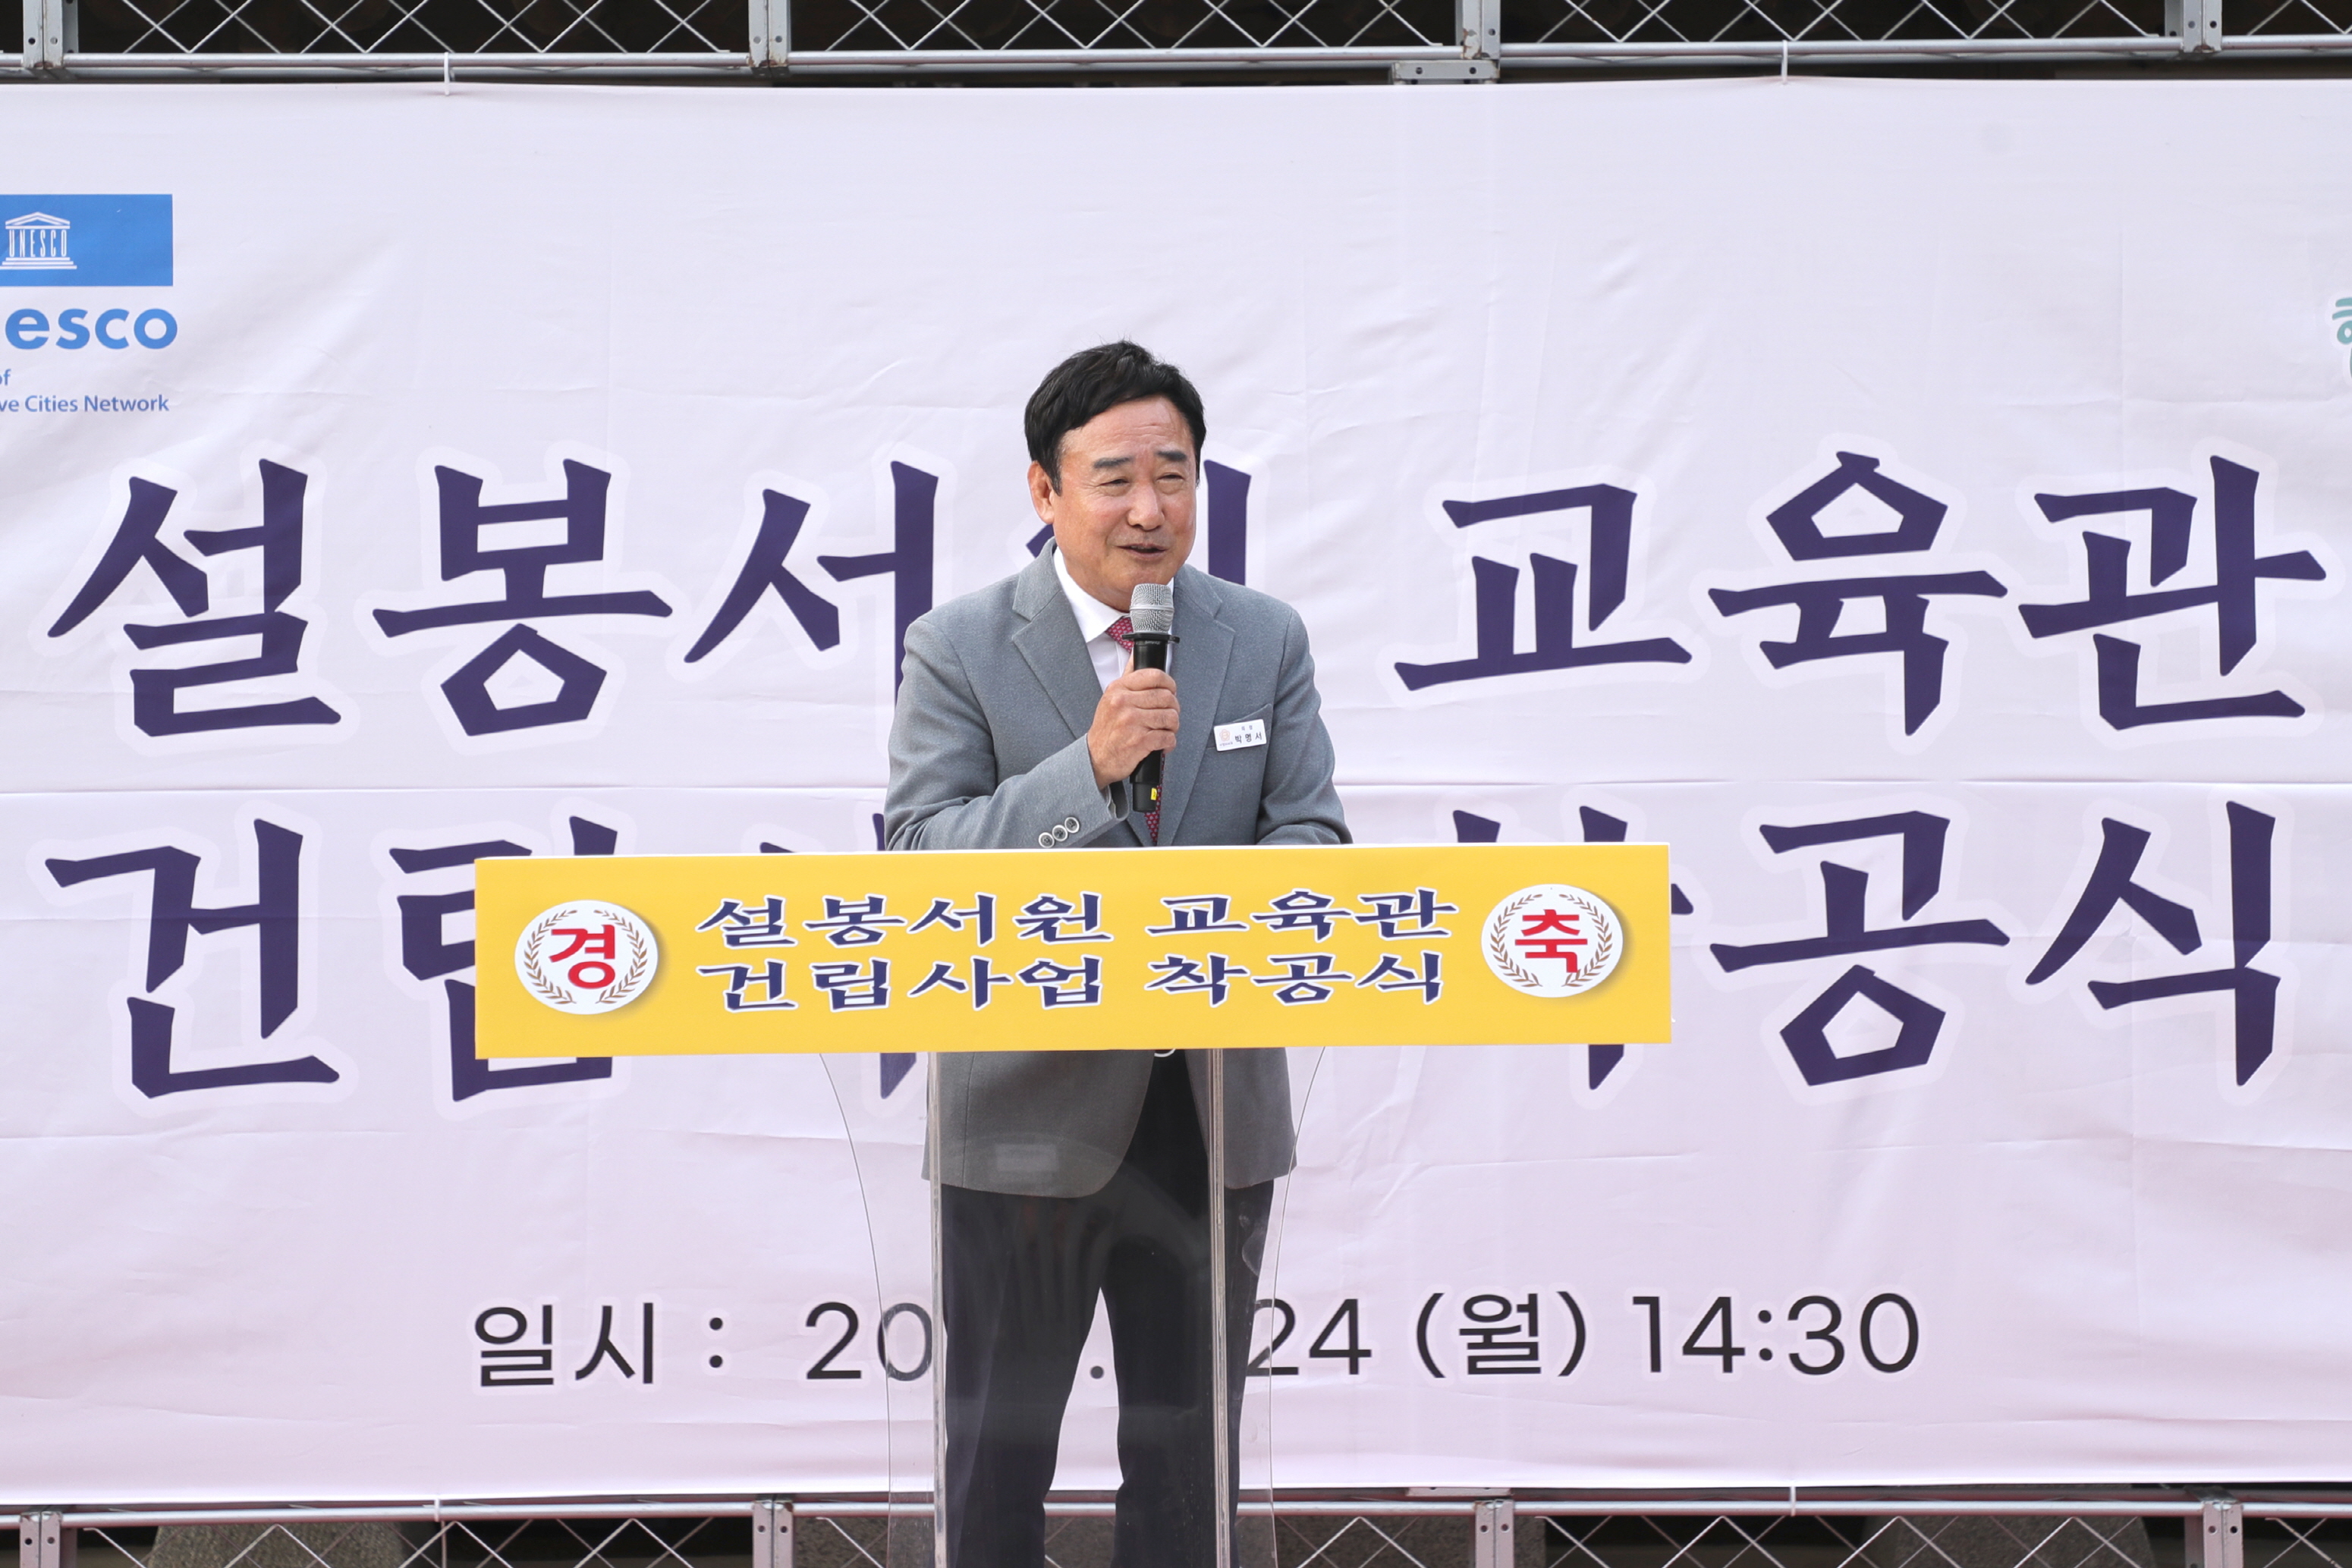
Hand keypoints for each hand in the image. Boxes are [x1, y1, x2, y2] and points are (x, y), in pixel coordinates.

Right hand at [1088, 665, 1178, 788]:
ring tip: (1165, 729)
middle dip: (1173, 708)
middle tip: (1168, 715)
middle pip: (1166, 697)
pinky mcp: (1140, 741)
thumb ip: (1127, 677)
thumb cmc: (1106, 729)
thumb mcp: (1111, 698)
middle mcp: (1124, 703)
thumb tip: (1135, 656)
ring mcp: (1131, 722)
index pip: (1154, 675)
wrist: (1097, 757)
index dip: (1169, 683)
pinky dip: (1169, 742)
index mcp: (1119, 689)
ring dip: (1173, 726)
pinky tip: (1162, 743)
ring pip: (1170, 717)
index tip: (1171, 690)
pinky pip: (1168, 737)